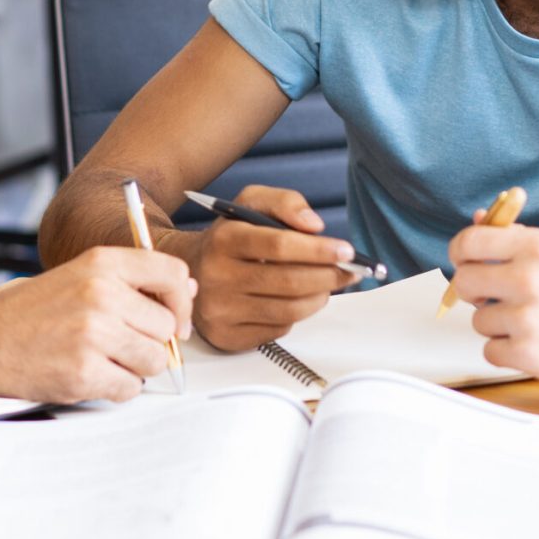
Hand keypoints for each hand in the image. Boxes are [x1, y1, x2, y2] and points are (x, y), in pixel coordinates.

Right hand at [0, 247, 193, 402]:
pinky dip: (116, 389)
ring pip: (154, 361)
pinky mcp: (84, 372)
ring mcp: (94, 334)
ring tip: (101, 359)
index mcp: (102, 263)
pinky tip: (89, 375)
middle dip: (150, 341)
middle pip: (167, 326)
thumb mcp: (78, 277)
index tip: (175, 318)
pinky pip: (131, 389)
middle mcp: (102, 294)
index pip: (173, 275)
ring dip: (135, 367)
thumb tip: (188, 290)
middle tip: (117, 344)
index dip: (181, 302)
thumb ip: (131, 281)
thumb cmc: (24, 311)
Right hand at [189, 185, 354, 351]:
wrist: (189, 270)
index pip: (279, 246)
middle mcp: (217, 276)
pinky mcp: (227, 336)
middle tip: (349, 271)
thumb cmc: (230, 236)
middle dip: (328, 276)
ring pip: (289, 310)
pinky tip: (297, 300)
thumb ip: (286, 202)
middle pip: (289, 282)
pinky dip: (296, 315)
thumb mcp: (252, 204)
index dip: (319, 250)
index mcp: (224, 239)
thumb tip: (315, 226)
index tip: (347, 251)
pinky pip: (278, 329)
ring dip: (319, 297)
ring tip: (327, 284)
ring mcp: (221, 310)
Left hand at [447, 224, 538, 384]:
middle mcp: (527, 278)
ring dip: (498, 323)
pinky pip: (489, 351)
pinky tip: (534, 342)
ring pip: (479, 320)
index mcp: (538, 246)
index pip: (469, 241)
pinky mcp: (527, 354)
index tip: (465, 260)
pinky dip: (507, 350)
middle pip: (464, 281)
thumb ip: (519, 238)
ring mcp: (526, 318)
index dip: (461, 252)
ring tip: (532, 321)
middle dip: (474, 289)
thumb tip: (477, 220)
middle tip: (493, 294)